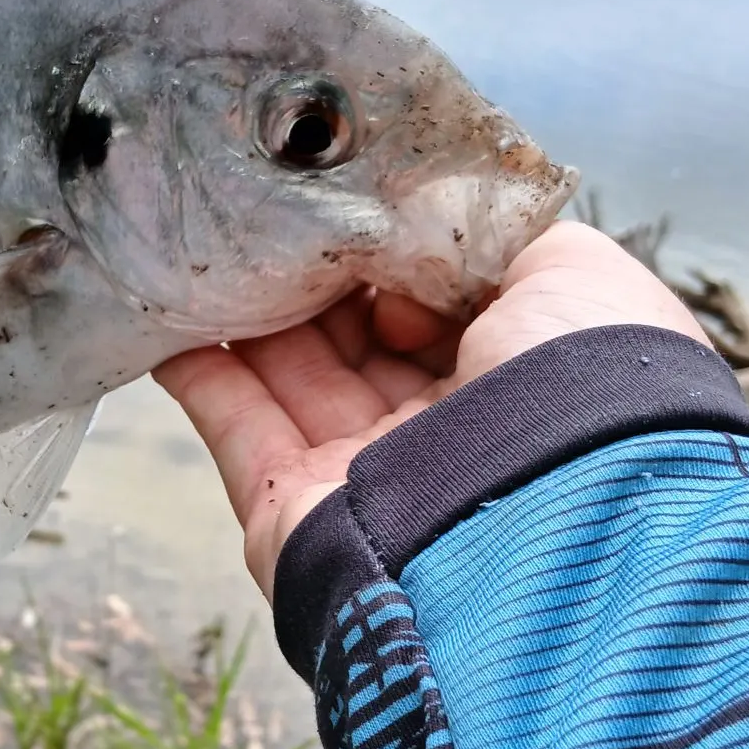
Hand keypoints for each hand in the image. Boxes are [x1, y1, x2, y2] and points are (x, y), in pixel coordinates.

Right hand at [153, 221, 708, 599]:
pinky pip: (234, 424)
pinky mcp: (291, 511)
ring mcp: (365, 475)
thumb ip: (509, 240)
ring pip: (290, 372)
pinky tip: (167, 311)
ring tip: (210, 238)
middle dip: (317, 276)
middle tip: (274, 213)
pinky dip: (199, 368)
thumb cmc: (578, 391)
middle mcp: (445, 431)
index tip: (363, 212)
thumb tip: (420, 245)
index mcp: (518, 381)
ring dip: (251, 307)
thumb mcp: (581, 278)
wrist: (542, 536)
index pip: (439, 307)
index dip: (399, 258)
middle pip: (359, 337)